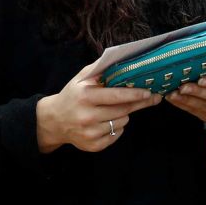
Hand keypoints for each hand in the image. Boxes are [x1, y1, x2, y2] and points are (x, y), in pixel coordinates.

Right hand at [36, 60, 161, 153]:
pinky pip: (116, 135)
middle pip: (123, 110)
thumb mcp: (81, 78)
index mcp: (85, 96)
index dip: (134, 94)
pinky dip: (116, 127)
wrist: (54, 120)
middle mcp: (88, 116)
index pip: (116, 96)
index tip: (148, 92)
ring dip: (123, 115)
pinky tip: (107, 121)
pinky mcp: (93, 145)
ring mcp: (90, 133)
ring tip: (113, 109)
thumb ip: (99, 69)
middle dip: (137, 103)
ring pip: (122, 122)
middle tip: (150, 97)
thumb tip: (120, 59)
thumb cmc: (72, 95)